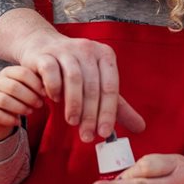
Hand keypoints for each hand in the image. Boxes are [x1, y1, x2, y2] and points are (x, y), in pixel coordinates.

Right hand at [0, 66, 45, 140]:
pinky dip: (10, 119)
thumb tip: (52, 89)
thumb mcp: (27, 86)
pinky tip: (18, 122)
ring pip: (4, 101)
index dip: (36, 84)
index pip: (23, 73)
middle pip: (14, 87)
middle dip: (30, 97)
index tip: (46, 93)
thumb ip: (37, 84)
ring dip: (21, 107)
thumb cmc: (19, 96)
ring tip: (31, 111)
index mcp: (8, 72)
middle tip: (40, 104)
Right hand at [16, 29, 144, 141]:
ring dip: (73, 104)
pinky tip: (53, 100)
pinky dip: (53, 89)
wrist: (43, 47)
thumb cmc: (75, 70)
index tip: (104, 133)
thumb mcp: (98, 84)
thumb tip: (140, 128)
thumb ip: (117, 106)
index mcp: (105, 55)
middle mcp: (87, 49)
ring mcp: (65, 50)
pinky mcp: (45, 54)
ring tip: (72, 122)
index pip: (110, 87)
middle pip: (92, 86)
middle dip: (90, 115)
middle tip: (86, 135)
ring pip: (73, 79)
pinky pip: (51, 72)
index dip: (108, 112)